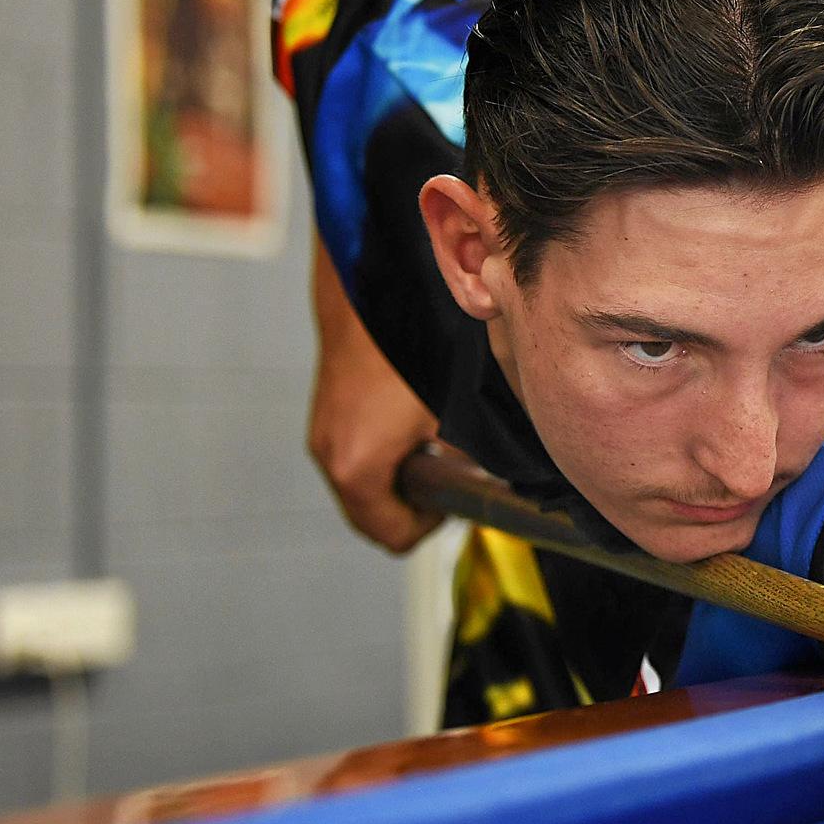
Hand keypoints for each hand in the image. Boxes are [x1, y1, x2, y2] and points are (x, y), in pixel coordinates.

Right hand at [306, 251, 443, 552]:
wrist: (371, 287)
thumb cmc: (415, 345)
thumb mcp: (457, 410)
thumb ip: (473, 456)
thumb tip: (499, 477)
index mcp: (358, 468)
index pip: (393, 535)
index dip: (431, 527)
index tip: (455, 502)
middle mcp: (331, 456)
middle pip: (372, 517)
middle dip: (413, 506)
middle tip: (449, 480)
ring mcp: (323, 433)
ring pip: (362, 487)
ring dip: (398, 479)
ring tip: (435, 448)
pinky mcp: (325, 412)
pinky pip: (354, 456)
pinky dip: (381, 455)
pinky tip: (413, 424)